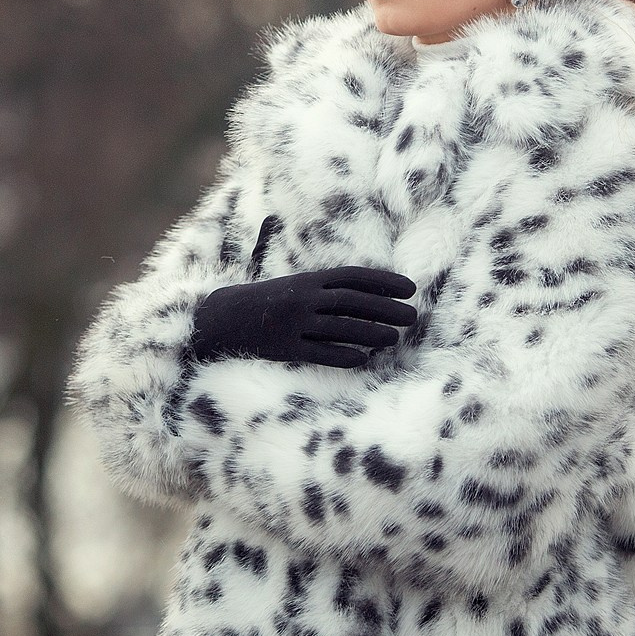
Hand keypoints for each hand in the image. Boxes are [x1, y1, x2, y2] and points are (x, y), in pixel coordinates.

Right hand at [186, 265, 417, 368]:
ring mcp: (293, 323)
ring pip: (340, 327)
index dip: (384, 280)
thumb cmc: (267, 301)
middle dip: (386, 308)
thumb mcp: (295, 285)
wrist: (222, 317)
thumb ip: (326, 287)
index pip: (353, 276)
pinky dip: (342, 355)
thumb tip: (369, 293)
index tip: (410, 287)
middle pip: (353, 301)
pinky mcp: (283, 348)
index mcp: (308, 279)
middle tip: (413, 316)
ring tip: (395, 338)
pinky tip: (363, 359)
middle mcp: (303, 298)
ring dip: (371, 332)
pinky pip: (318, 353)